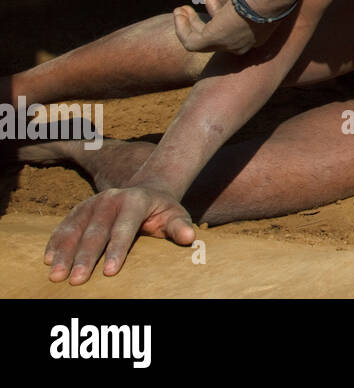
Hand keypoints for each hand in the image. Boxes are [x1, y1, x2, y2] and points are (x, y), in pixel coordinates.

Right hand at [45, 186, 194, 284]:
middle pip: (96, 230)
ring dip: (64, 252)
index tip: (110, 272)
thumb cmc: (163, 211)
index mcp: (135, 200)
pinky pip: (64, 225)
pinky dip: (55, 242)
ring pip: (75, 228)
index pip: (125, 227)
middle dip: (86, 256)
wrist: (147, 190)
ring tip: (56, 275)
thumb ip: (180, 226)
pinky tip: (48, 259)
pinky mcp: (80, 208)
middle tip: (77, 280)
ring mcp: (93, 202)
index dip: (117, 249)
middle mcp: (111, 198)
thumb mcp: (176, 215)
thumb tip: (189, 237)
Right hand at [174, 0, 277, 54]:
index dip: (217, 14)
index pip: (231, 31)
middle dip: (200, 21)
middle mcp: (242, 46)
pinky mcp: (213, 41)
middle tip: (189, 6)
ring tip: (180, 9)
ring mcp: (227, 46)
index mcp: (256, 36)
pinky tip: (178, 13)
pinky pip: (190, 42)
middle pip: (215, 38)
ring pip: (201, 41)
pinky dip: (182, 29)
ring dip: (188, 25)